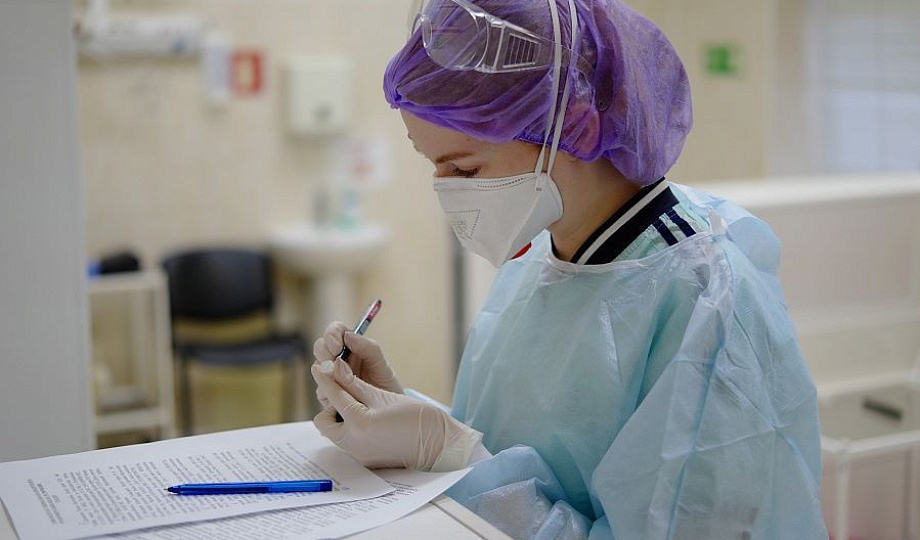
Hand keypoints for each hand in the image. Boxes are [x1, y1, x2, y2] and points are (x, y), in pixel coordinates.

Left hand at [311, 358, 481, 471]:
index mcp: (359, 424)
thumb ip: (354, 383)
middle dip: (331, 404)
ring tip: (358, 404)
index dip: (326, 377)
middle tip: (346, 392)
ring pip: (335, 431)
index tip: (320, 366)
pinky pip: (347, 440)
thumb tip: (334, 367)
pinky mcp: (365, 459)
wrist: (439, 446)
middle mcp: (354, 444)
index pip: (333, 395)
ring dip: (340, 416)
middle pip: (325, 420)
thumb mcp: (382, 395)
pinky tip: (367, 418)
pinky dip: (351, 427)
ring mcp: (358, 455)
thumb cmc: (417, 418)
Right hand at [312, 321, 402, 408]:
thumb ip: (368, 348)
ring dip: (327, 374)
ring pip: (318, 369)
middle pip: (320, 347)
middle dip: (325, 353)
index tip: (337, 346)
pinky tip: (341, 396)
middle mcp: (337, 358)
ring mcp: (330, 376)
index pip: (335, 331)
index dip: (332, 335)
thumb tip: (348, 335)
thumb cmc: (385, 384)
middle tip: (333, 364)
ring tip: (342, 383)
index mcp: (350, 345)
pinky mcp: (327, 394)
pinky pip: (321, 390)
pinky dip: (329, 392)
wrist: (387, 411)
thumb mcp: (381, 365)